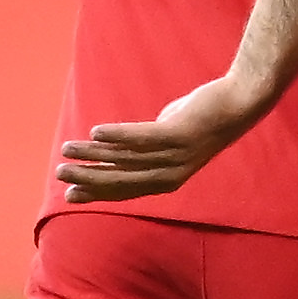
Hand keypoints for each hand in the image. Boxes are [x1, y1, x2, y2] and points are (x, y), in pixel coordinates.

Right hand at [54, 69, 275, 202]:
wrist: (237, 103)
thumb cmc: (196, 122)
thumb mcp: (164, 141)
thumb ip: (138, 152)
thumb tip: (104, 153)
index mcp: (167, 180)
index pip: (124, 192)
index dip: (96, 194)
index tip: (69, 195)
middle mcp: (172, 173)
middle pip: (122, 180)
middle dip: (88, 178)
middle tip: (60, 172)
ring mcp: (177, 155)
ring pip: (127, 159)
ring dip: (94, 153)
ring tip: (68, 148)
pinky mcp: (180, 134)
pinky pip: (143, 137)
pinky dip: (118, 135)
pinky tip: (95, 131)